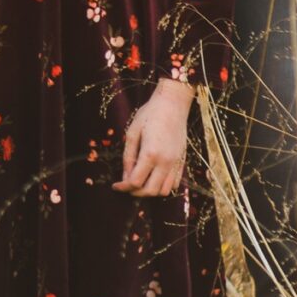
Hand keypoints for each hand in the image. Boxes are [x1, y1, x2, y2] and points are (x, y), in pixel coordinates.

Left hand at [115, 79, 194, 196]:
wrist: (173, 103)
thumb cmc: (150, 114)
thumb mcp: (132, 133)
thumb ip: (128, 157)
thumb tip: (125, 177)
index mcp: (150, 154)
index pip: (135, 182)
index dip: (123, 187)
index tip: (115, 186)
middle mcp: (165, 162)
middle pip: (150, 191)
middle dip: (135, 193)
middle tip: (126, 186)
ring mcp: (176, 162)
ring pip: (164, 191)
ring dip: (150, 191)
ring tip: (141, 182)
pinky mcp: (182, 161)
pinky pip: (174, 183)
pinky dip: (163, 186)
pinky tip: (153, 177)